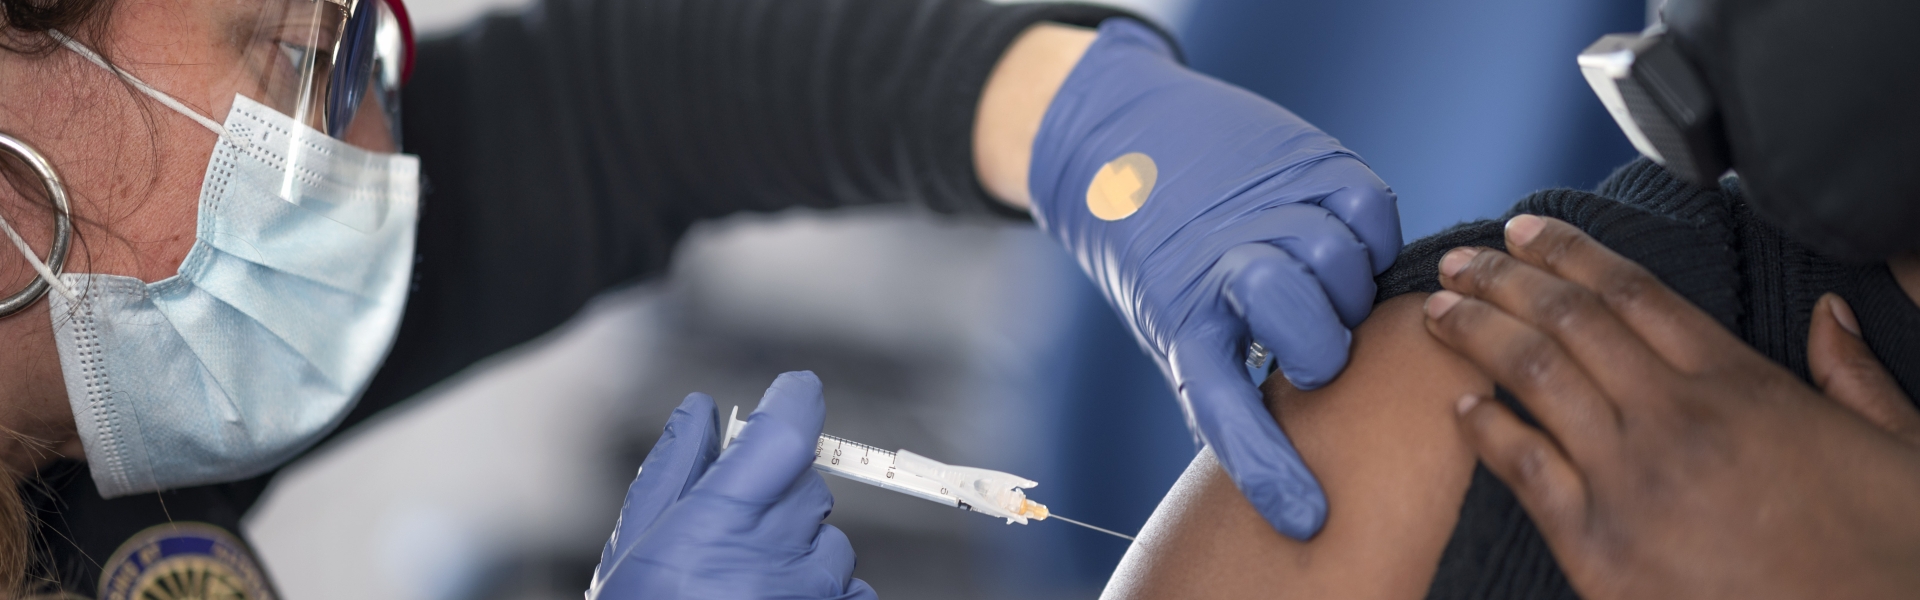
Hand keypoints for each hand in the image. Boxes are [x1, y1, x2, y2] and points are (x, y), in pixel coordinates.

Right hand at [587, 372, 876, 599]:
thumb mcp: (634, 551)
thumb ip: (672, 473)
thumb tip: (699, 411)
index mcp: (723, 523)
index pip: (788, 433)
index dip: (796, 402)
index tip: (794, 393)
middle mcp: (781, 555)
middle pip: (809, 485)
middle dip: (778, 495)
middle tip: (733, 534)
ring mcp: (816, 596)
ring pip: (830, 541)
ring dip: (799, 552)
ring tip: (744, 592)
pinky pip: (851, 591)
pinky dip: (823, 596)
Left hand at [1027, 19, 1400, 538]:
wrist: (1121, 137)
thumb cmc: (1159, 249)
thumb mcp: (1172, 319)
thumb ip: (1224, 373)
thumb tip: (1285, 449)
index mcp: (1182, 322)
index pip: (1225, 412)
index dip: (1268, 469)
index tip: (1306, 518)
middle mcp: (1223, 266)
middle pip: (1307, 327)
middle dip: (1324, 351)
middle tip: (1315, 347)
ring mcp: (1267, 208)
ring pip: (1342, 264)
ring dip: (1347, 287)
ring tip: (1323, 284)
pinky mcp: (1306, 159)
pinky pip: (1370, 207)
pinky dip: (1371, 230)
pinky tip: (1345, 236)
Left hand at [1423, 215, 1919, 598]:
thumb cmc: (1889, 560)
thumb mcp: (1901, 449)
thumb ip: (1854, 376)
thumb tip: (1827, 315)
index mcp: (1744, 385)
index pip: (1636, 293)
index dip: (1570, 252)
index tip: (1524, 230)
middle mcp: (1678, 418)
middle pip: (1569, 320)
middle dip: (1502, 278)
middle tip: (1458, 256)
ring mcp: (1632, 481)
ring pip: (1534, 376)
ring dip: (1476, 331)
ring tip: (1436, 309)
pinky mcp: (1600, 548)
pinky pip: (1524, 469)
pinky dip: (1485, 430)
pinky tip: (1460, 405)